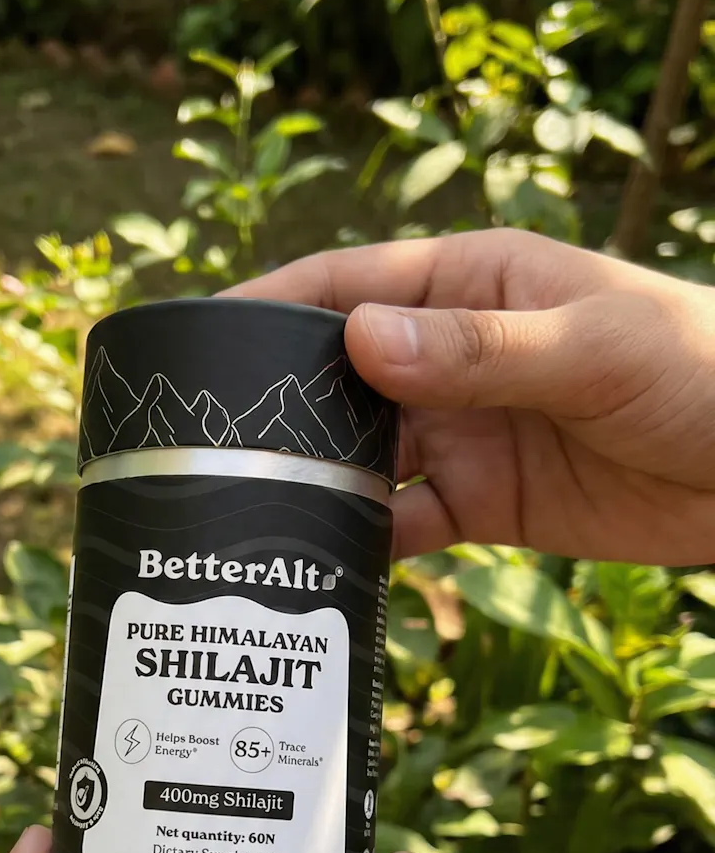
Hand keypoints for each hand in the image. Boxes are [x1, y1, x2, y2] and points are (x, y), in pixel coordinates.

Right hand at [230, 230, 714, 564]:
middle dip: (272, 413)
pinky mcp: (485, 503)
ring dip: (311, 486)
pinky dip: (364, 546)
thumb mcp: (591, 347)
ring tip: (240, 521)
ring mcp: (463, 432)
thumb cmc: (698, 367)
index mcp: (468, 285)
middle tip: (191, 458)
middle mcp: (451, 355)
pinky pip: (405, 524)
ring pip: (361, 459)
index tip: (189, 346)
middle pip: (337, 381)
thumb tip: (359, 342)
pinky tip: (322, 568)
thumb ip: (479, 350)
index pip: (344, 287)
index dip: (265, 311)